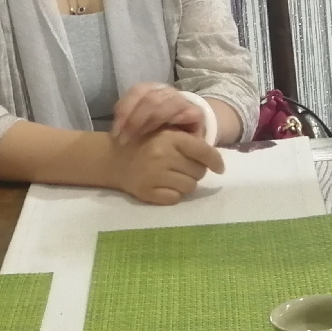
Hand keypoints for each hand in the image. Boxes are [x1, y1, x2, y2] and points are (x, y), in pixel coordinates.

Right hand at [108, 126, 223, 204]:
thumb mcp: (165, 132)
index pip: (203, 152)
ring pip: (190, 187)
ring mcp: (155, 176)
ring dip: (185, 183)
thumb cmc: (144, 143)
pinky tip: (163, 185)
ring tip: (172, 176)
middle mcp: (163, 156)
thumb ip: (188, 140)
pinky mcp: (148, 192)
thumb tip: (214, 157)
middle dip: (195, 170)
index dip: (216, 161)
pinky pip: (175, 198)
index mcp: (169, 138)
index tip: (220, 168)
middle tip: (182, 167)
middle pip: (199, 172)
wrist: (112, 159)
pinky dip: (174, 194)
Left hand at [111, 83, 206, 144]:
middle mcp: (166, 91)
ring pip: (163, 103)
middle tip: (124, 139)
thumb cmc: (162, 132)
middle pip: (148, 98)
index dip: (124, 108)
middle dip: (133, 119)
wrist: (191, 136)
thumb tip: (115, 131)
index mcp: (151, 90)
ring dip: (148, 122)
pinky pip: (182, 113)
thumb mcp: (142, 126)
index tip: (115, 131)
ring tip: (139, 139)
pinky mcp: (196, 113)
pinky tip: (162, 135)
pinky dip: (170, 121)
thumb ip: (129, 122)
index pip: (137, 91)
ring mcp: (182, 100)